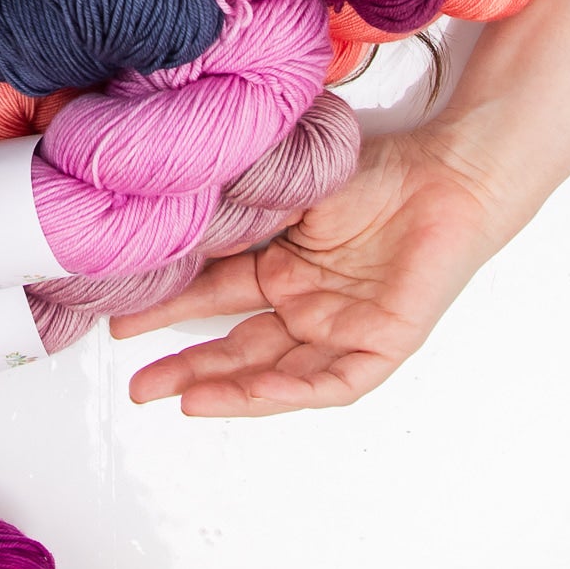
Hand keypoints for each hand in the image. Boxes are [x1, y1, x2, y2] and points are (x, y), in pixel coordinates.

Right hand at [108, 126, 512, 417]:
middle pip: (236, 346)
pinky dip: (292, 390)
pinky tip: (255, 393)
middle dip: (185, 367)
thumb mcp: (288, 184)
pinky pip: (331, 380)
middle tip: (137, 384)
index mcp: (283, 267)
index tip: (120, 316)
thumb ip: (239, 206)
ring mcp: (342, 328)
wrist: (450, 172)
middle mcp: (307, 305)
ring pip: (276, 372)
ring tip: (179, 399)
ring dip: (227, 388)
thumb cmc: (376, 169)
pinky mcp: (382, 344)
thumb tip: (169, 210)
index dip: (169, 309)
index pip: (214, 297)